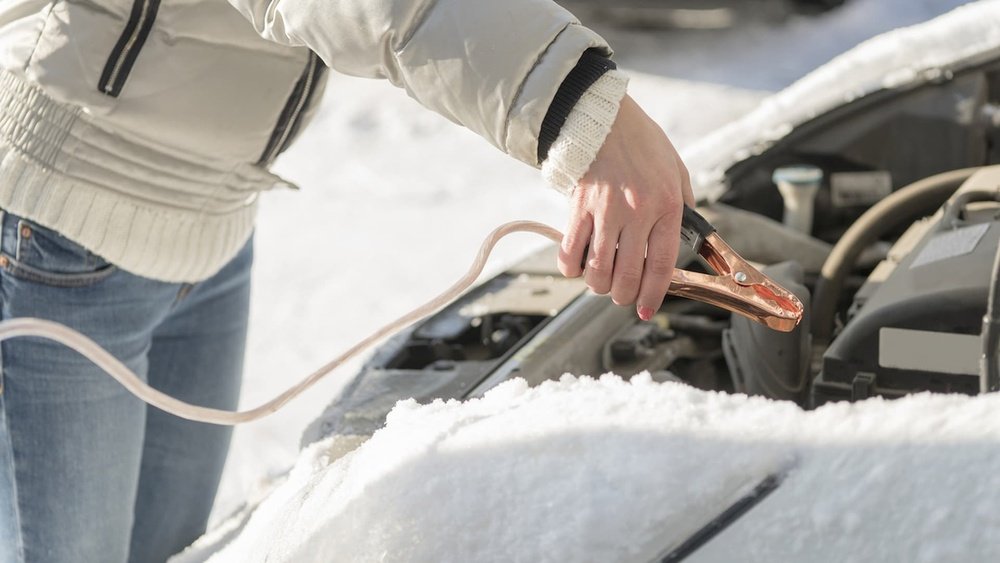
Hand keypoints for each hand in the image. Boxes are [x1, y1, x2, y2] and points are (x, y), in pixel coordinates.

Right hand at [557, 94, 694, 320]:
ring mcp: (604, 212)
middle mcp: (636, 213)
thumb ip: (683, 206)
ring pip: (597, 272)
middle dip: (623, 296)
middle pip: (626, 276)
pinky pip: (570, 252)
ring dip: (598, 285)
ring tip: (601, 279)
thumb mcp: (676, 171)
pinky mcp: (578, 208)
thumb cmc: (642, 143)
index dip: (653, 295)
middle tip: (622, 295)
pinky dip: (571, 268)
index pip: (661, 265)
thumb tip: (684, 238)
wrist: (602, 117)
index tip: (645, 310)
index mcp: (666, 206)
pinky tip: (578, 265)